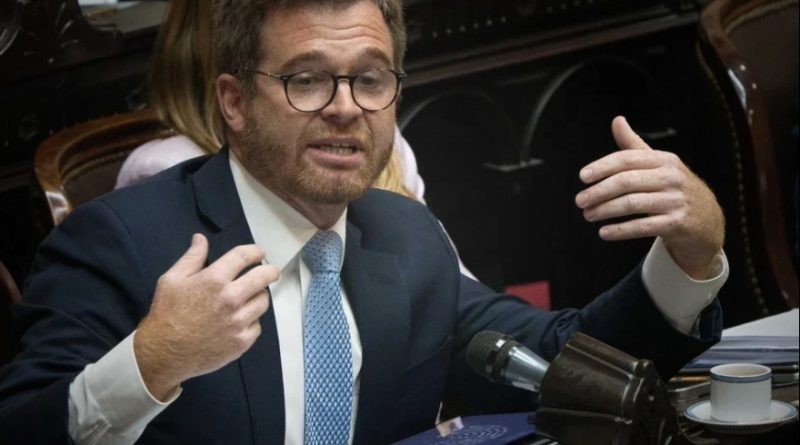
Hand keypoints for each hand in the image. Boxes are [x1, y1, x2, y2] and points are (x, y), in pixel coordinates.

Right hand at [134, 234, 279, 400]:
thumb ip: (191, 258)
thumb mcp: (172, 280)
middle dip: (270, 271)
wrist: (163, 353)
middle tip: (271, 272)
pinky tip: (240, 321)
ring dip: (258, 296)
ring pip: (263, 301)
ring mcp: (239, 321)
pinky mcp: (242, 341)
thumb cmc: (166, 314)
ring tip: (249, 297)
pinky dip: (251, 321)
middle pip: (264, 277)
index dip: (255, 251)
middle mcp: (231, 298)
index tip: (259, 253)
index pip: (244, 256)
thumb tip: (200, 238)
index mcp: (214, 279)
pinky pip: (257, 325)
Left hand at [575, 116, 724, 278]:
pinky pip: (643, 227)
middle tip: (580, 201)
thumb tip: (617, 120)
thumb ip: (634, 145)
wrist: (708, 220)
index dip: (602, 167)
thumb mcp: (658, 164)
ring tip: (588, 215)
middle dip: (599, 191)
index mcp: (664, 160)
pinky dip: (620, 230)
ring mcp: (675, 201)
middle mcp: (671, 178)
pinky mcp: (677, 223)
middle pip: (627, 181)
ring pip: (632, 204)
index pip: (627, 159)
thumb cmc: (673, 188)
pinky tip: (604, 232)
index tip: (582, 177)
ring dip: (605, 210)